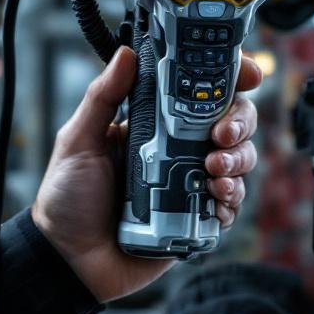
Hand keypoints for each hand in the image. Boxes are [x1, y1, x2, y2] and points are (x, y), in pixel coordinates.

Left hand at [32, 46, 262, 302]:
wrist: (68, 259)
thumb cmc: (67, 199)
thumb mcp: (79, 140)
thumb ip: (102, 97)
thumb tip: (127, 54)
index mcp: (154, 125)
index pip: (200, 93)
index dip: (230, 80)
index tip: (246, 75)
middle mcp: (179, 151)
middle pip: (232, 123)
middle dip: (238, 124)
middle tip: (220, 135)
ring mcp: (191, 185)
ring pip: (238, 162)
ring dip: (238, 160)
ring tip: (214, 172)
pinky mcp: (196, 219)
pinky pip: (230, 205)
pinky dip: (232, 200)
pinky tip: (217, 201)